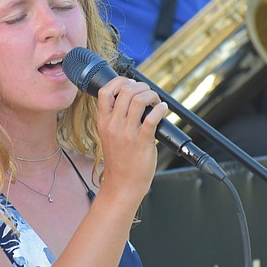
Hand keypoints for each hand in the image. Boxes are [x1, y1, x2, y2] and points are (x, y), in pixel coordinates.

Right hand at [95, 76, 166, 200]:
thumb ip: (116, 118)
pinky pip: (152, 117)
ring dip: (151, 95)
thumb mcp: (109, 136)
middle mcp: (113, 125)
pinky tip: (163, 110)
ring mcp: (127, 133)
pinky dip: (160, 109)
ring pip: (139, 100)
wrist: (122, 184)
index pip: (104, 91)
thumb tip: (133, 99)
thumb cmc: (119, 161)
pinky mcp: (142, 141)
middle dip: (141, 87)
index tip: (130, 84)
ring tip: (156, 102)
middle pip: (125, 91)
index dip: (119, 81)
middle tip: (148, 94)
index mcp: (103, 122)